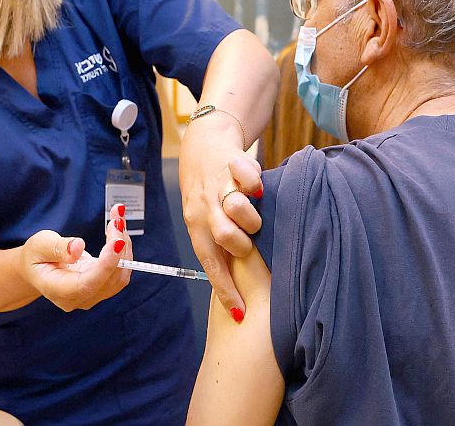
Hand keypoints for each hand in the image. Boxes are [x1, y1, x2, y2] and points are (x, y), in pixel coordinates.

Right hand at [20, 204, 131, 311]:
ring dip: (124, 246)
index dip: (107, 264)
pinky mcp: (102, 287)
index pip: (88, 284)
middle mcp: (79, 298)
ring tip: (118, 219)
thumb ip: (58, 248)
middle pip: (110, 278)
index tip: (117, 241)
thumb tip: (78, 247)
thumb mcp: (39, 246)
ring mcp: (92, 295)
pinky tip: (118, 230)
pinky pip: (120, 271)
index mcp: (59, 290)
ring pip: (120, 275)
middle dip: (118, 246)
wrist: (37, 269)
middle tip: (117, 219)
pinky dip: (123, 249)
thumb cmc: (36, 257)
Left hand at [179, 119, 263, 321]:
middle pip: (224, 236)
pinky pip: (248, 175)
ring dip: (250, 215)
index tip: (240, 313)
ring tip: (255, 213)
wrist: (203, 142)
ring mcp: (218, 184)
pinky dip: (254, 181)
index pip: (210, 263)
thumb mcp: (203, 218)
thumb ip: (217, 246)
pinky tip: (257, 187)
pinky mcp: (232, 162)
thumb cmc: (206, 190)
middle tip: (251, 243)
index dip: (225, 289)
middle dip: (242, 246)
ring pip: (236, 206)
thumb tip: (234, 288)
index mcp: (196, 225)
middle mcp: (204, 206)